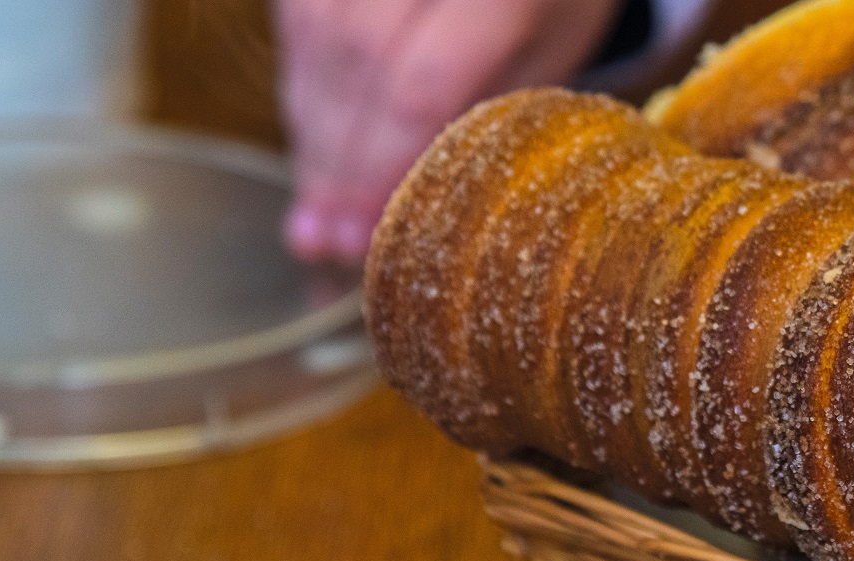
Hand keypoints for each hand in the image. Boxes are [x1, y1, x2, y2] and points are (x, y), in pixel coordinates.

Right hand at [276, 0, 618, 265]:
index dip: (380, 168)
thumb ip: (481, 125)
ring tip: (313, 216)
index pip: (422, 88)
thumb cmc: (553, 7)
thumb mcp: (543, 66)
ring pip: (315, 39)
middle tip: (325, 243)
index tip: (358, 238)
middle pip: (356, 64)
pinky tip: (313, 147)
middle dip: (335, 164)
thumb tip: (405, 218)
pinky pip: (300, 19)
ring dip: (310, 134)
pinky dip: (301, 87)